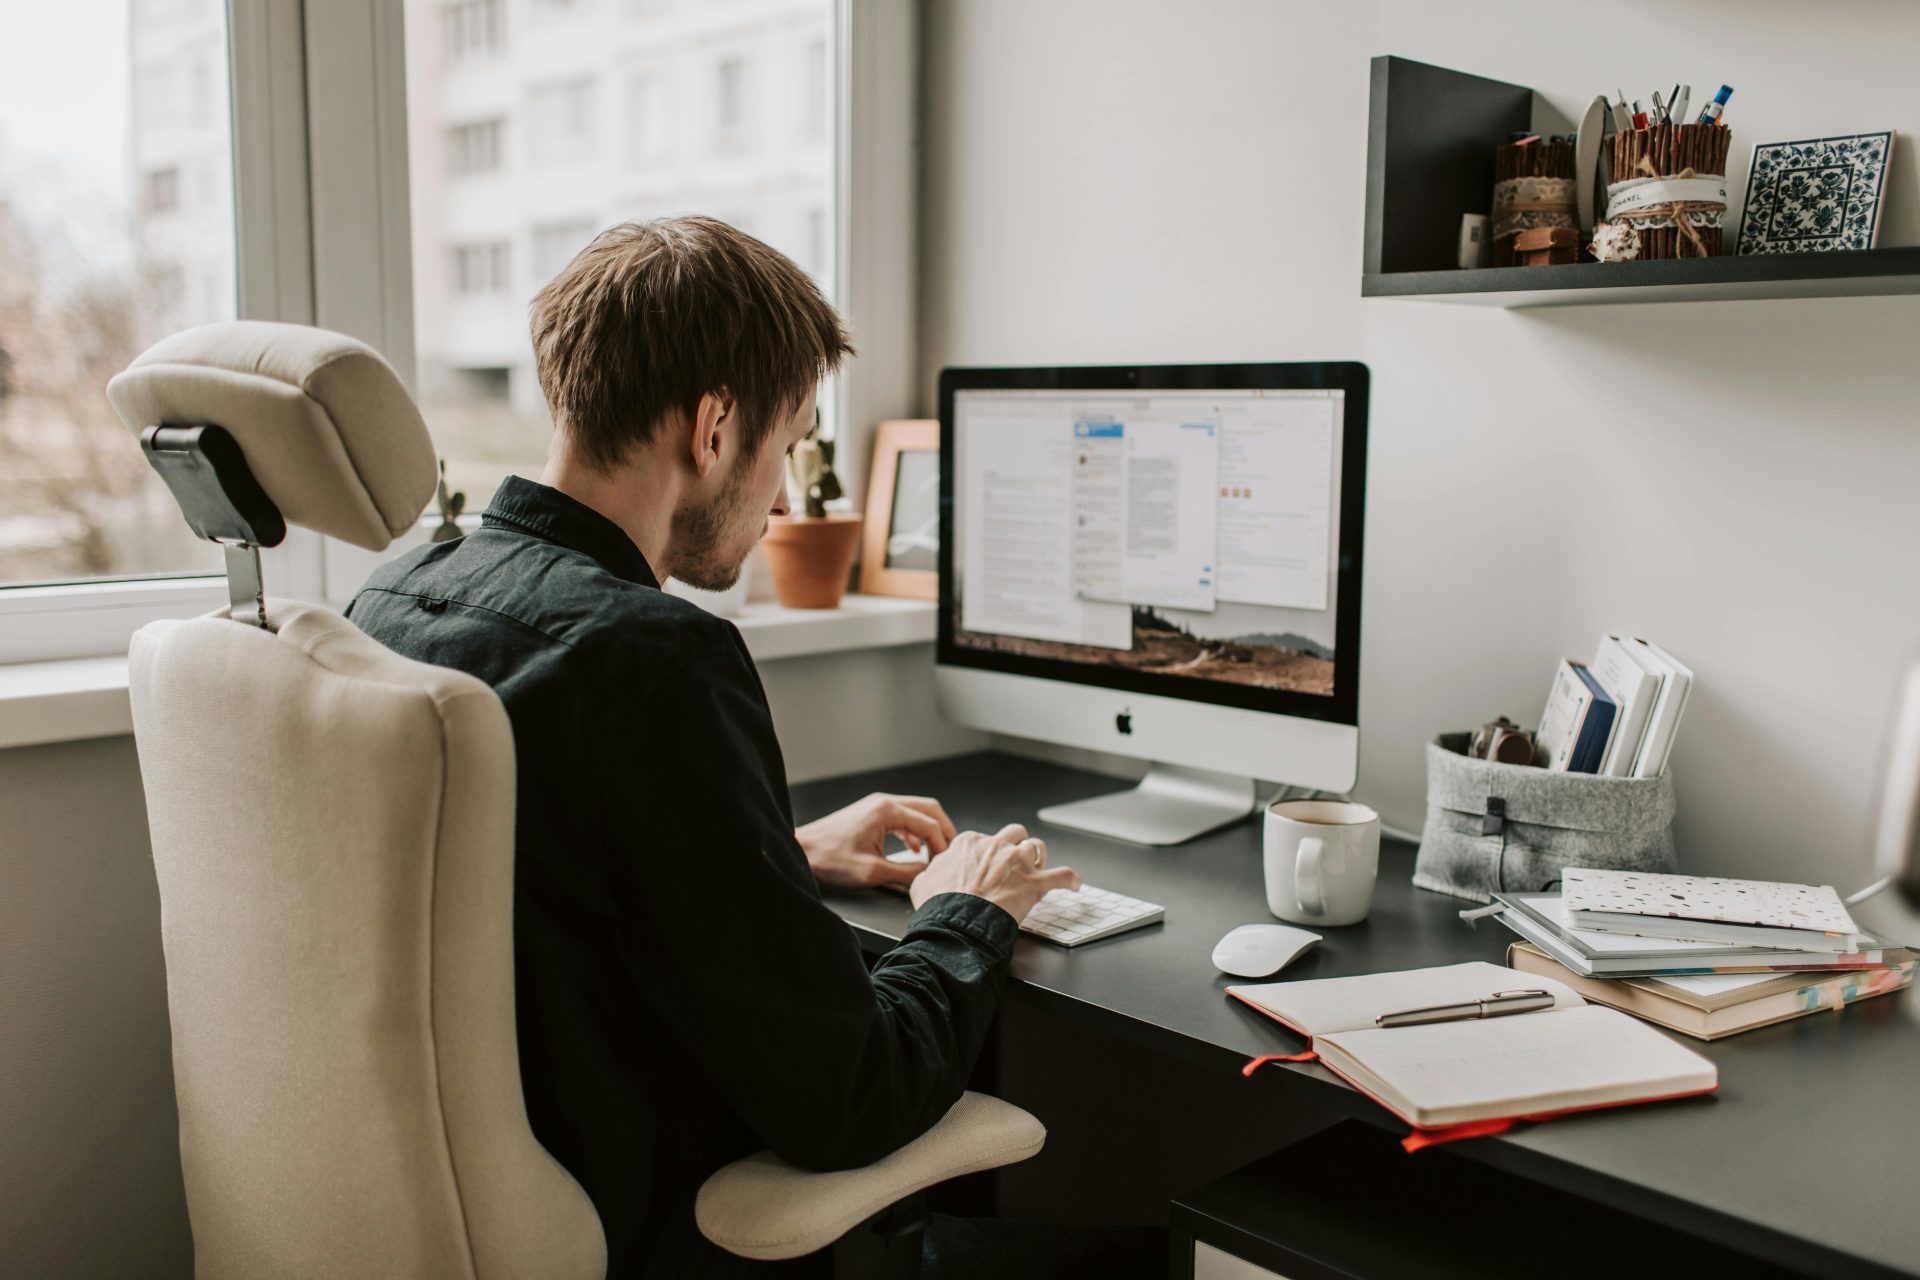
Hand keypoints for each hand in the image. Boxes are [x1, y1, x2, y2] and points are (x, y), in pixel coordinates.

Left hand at [796, 793, 958, 892]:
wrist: (802, 851)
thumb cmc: (830, 859)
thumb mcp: (873, 872)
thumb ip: (906, 872)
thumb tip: (928, 875)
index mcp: (887, 810)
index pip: (930, 824)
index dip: (943, 845)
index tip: (944, 865)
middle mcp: (884, 802)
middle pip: (929, 809)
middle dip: (943, 831)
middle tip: (950, 854)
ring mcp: (877, 806)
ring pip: (917, 812)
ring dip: (929, 831)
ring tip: (935, 854)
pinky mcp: (871, 814)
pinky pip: (903, 817)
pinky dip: (914, 831)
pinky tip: (914, 849)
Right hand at [908, 823, 1080, 922]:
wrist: (954, 923)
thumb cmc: (938, 906)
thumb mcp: (924, 882)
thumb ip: (933, 871)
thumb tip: (932, 873)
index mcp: (970, 843)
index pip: (983, 838)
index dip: (987, 852)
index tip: (987, 864)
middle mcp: (996, 846)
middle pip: (1014, 833)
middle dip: (1016, 844)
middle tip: (1014, 861)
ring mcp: (1018, 863)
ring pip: (1037, 847)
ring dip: (1039, 857)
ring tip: (1040, 867)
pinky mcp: (1035, 883)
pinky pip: (1063, 876)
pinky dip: (1071, 880)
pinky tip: (1074, 885)